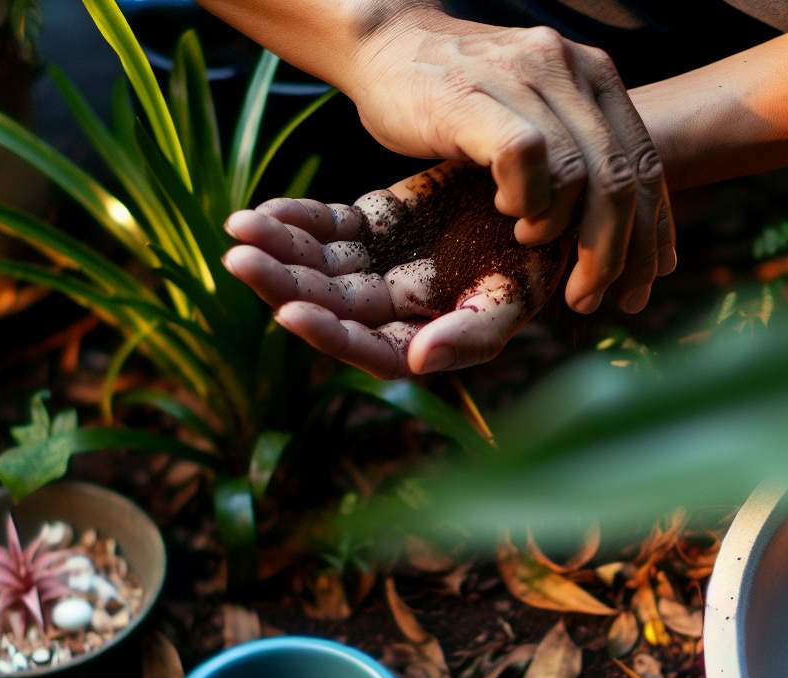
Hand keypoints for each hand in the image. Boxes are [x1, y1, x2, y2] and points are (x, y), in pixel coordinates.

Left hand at [225, 163, 570, 377]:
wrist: (548, 205)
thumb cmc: (538, 265)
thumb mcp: (513, 302)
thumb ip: (469, 335)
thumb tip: (417, 362)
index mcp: (422, 340)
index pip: (366, 349)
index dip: (328, 334)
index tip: (289, 313)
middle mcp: (392, 309)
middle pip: (328, 304)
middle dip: (283, 283)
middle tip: (239, 260)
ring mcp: (378, 264)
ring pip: (318, 263)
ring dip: (278, 247)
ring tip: (239, 228)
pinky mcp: (374, 222)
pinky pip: (327, 223)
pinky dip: (297, 217)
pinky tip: (265, 209)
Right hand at [339, 8, 673, 313]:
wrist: (386, 41)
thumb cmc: (458, 95)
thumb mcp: (533, 115)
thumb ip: (577, 155)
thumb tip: (622, 231)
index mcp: (595, 76)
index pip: (646, 166)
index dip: (652, 236)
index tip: (641, 288)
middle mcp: (569, 68)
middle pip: (620, 179)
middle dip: (613, 255)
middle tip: (587, 298)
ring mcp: (524, 76)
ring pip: (580, 175)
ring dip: (561, 231)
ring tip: (531, 241)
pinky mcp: (475, 93)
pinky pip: (526, 157)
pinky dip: (524, 199)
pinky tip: (504, 209)